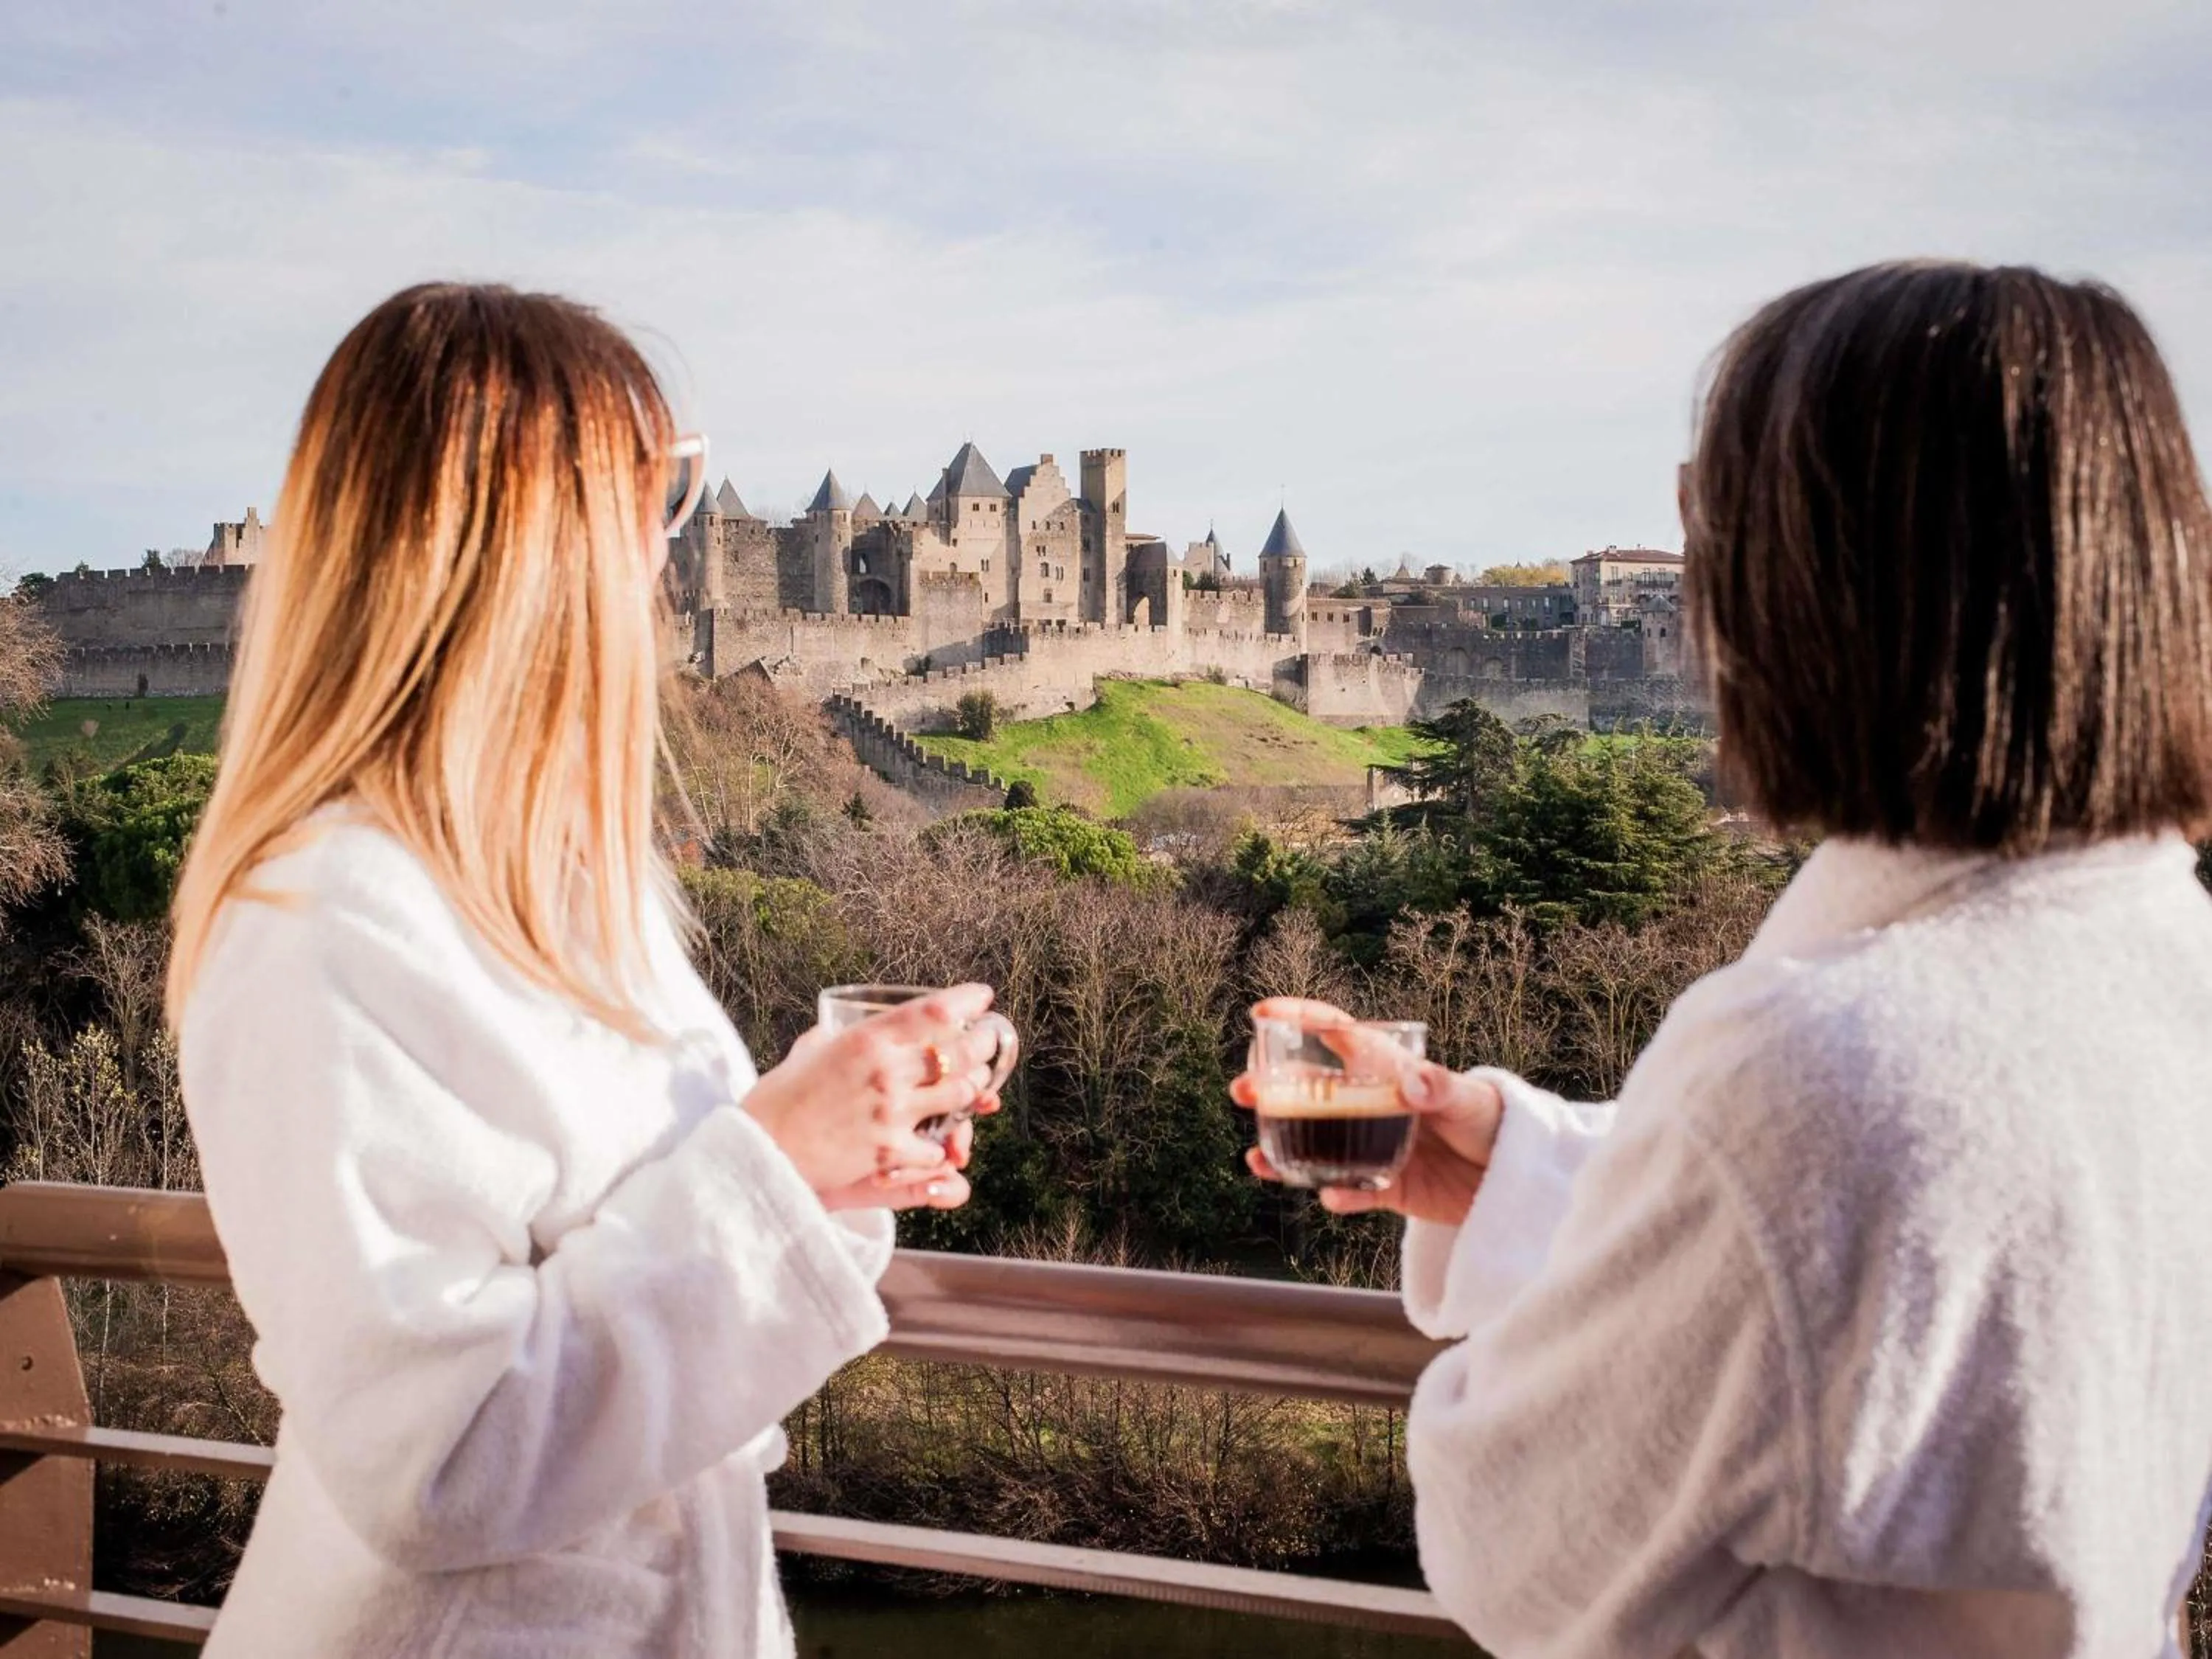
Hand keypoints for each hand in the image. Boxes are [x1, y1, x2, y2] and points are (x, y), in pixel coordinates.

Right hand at [743, 984, 1003, 1194]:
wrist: (757, 1152)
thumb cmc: (777, 1100)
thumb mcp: (807, 1052)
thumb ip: (832, 1037)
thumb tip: (839, 1024)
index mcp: (867, 1039)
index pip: (936, 1010)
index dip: (969, 1001)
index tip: (982, 997)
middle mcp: (886, 1071)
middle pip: (962, 1050)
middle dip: (984, 1043)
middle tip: (988, 1040)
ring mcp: (891, 1112)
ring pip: (961, 1095)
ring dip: (974, 1089)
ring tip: (977, 1084)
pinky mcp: (890, 1152)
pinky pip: (938, 1147)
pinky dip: (944, 1144)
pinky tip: (943, 1141)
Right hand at [1231, 997, 1502, 1228]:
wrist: (1521, 1178)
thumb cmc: (1496, 1122)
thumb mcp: (1471, 1101)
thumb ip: (1441, 1088)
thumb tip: (1413, 1082)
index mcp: (1390, 1071)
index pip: (1338, 1034)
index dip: (1299, 1019)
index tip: (1262, 1014)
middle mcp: (1374, 1105)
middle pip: (1312, 1091)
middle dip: (1272, 1089)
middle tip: (1242, 1090)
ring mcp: (1376, 1146)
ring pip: (1318, 1145)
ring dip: (1285, 1149)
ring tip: (1257, 1160)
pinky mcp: (1388, 1187)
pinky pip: (1352, 1192)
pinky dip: (1338, 1197)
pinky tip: (1329, 1197)